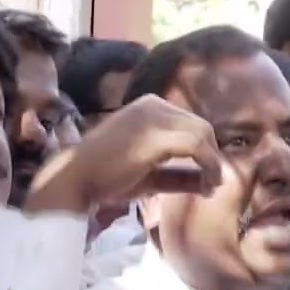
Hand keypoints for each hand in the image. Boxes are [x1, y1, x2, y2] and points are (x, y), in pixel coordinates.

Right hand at [27, 95, 221, 213]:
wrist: (76, 179)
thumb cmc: (108, 178)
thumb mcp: (151, 174)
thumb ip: (180, 175)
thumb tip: (212, 182)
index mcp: (150, 106)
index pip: (191, 124)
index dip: (207, 149)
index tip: (208, 175)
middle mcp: (154, 105)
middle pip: (201, 126)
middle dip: (212, 155)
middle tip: (212, 182)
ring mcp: (154, 117)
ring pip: (202, 133)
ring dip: (213, 162)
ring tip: (210, 185)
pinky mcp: (156, 135)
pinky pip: (196, 145)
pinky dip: (208, 164)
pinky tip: (207, 183)